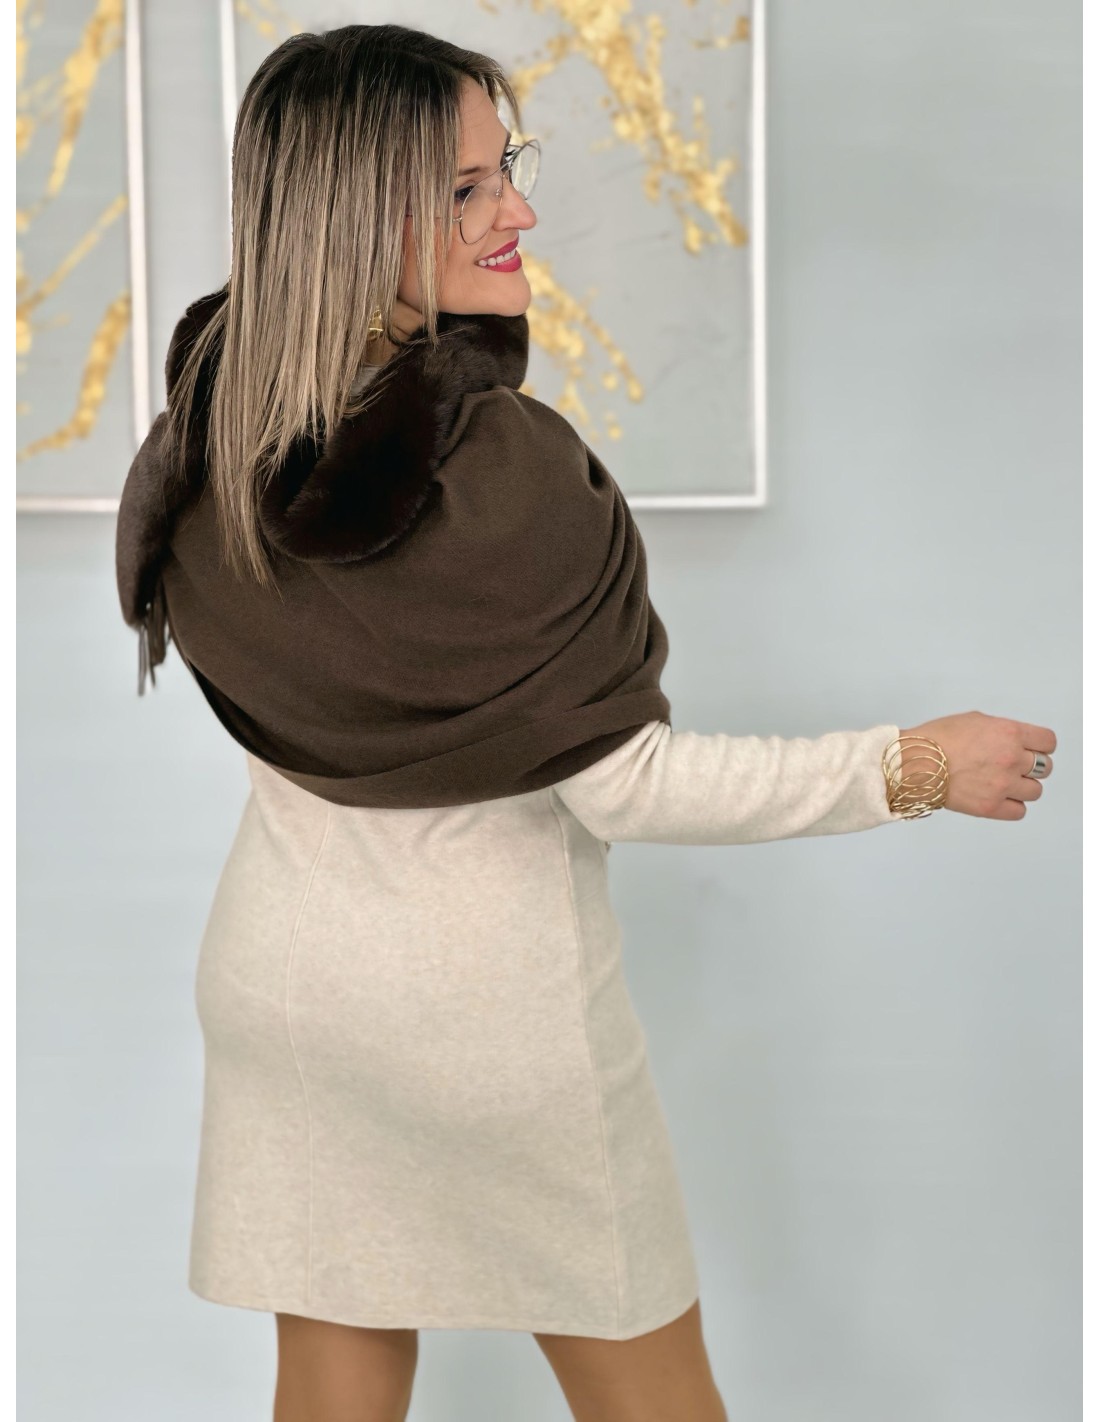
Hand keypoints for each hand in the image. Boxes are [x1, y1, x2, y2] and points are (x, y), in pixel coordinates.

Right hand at [896, 712, 1056, 820]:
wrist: (914, 763)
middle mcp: (1012, 759)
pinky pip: (1019, 811)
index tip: (1034, 749)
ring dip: (1023, 787)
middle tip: (1013, 767)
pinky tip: (998, 797)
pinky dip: (1012, 805)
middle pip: (1045, 767)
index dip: (1040, 746)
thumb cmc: (937, 739)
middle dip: (1031, 766)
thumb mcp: (974, 720)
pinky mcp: (991, 807)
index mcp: (1010, 733)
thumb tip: (1011, 740)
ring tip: (1003, 783)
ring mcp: (1003, 785)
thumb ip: (1001, 730)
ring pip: (1036, 791)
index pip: (1048, 742)